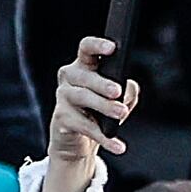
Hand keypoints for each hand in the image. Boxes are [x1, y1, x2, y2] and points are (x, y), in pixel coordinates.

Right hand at [42, 40, 136, 191]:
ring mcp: (63, 98)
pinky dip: (103, 137)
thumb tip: (128, 87)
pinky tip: (119, 145)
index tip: (112, 48)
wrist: (79, 141)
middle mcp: (69, 78)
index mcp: (84, 67)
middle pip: (85, 76)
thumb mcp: (119, 99)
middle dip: (102, 84)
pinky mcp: (62, 119)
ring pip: (83, 98)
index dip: (97, 46)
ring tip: (122, 114)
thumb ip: (127, 90)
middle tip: (117, 92)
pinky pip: (84, 127)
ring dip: (103, 106)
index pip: (86, 49)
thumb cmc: (99, 112)